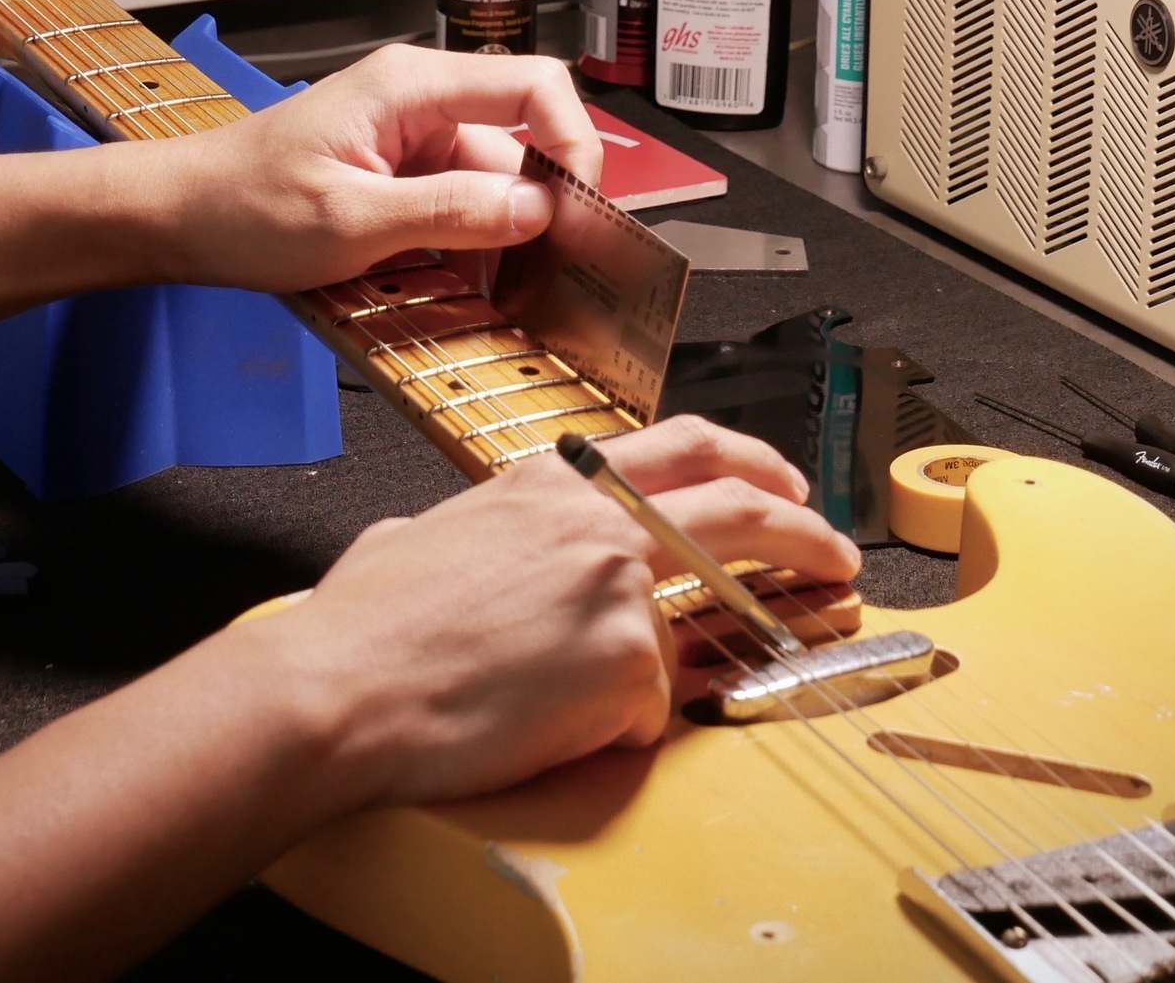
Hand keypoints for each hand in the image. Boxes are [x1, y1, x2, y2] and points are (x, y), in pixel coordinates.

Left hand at [132, 44, 601, 291]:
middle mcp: (421, 105)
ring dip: (502, 241)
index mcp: (412, 86)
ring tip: (502, 292)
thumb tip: (536, 209)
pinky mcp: (400, 181)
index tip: (578, 208)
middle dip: (539, 212)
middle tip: (549, 274)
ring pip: (494, 189)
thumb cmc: (241, 204)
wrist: (178, 220)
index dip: (572, 143)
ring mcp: (412, 143)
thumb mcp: (351, 219)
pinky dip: (470, 250)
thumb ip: (450, 212)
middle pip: (521, 148)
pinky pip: (460, 211)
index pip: (534, 86)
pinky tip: (465, 287)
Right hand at [256, 417, 861, 810]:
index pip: (680, 445)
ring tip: (734, 649)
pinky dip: (620, 726)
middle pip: (739, 502)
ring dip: (738, 630)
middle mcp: (594, 520)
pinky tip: (564, 729)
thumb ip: (488, 532)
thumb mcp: (426, 537)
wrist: (340, 690)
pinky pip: (651, 705)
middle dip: (803, 522)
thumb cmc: (362, 629)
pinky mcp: (627, 661)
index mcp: (548, 484)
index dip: (747, 461)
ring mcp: (618, 587)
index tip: (779, 481)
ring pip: (703, 616)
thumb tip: (487, 553)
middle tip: (834, 546)